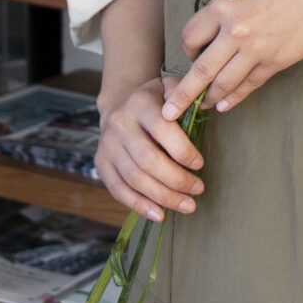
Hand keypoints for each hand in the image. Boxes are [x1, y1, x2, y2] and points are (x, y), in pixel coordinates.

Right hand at [95, 75, 205, 224]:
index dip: (183, 151)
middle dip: (176, 180)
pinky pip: (117, 189)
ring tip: (187, 206)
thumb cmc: (155, 101)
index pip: (162, 129)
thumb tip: (201, 107)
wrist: (120, 103)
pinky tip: (159, 214)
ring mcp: (107, 144)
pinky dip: (139, 205)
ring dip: (163, 197)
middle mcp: (120, 123)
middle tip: (198, 190)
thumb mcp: (170, 88)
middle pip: (148, 159)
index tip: (200, 165)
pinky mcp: (101, 162)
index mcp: (140, 103)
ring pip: (134, 178)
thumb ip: (184, 97)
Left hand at [170, 0, 302, 117]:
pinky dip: (235, 98)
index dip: (187, 50)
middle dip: (182, 95)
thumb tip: (216, 31)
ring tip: (203, 107)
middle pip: (200, 69)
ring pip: (224, 83)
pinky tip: (226, 105)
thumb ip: (230, 8)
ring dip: (210, 99)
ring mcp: (256, 48)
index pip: (189, 37)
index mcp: (223, 4)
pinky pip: (249, 85)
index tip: (190, 55)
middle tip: (168, 112)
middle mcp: (235, 29)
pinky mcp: (277, 61)